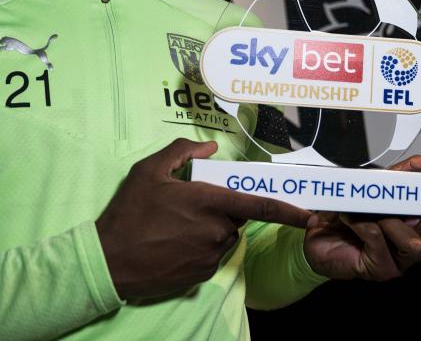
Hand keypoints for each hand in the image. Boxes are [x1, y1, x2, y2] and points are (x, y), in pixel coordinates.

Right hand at [96, 138, 310, 298]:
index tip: (311, 215)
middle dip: (219, 209)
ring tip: (174, 226)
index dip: (289, 211)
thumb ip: (182, 152)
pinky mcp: (201, 276)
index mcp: (208, 202)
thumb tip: (210, 145)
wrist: (109, 261)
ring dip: (209, 228)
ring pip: (223, 236)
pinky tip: (172, 244)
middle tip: (187, 206)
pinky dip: (199, 247)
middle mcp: (216, 231)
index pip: (259, 206)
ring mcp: (210, 256)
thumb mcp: (149, 171)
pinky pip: (211, 255)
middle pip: (235, 217)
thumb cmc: (129, 213)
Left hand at [302, 155, 420, 280]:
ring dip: (390, 220)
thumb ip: (410, 171)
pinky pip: (379, 240)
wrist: (317, 228)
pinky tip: (349, 217)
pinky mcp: (379, 269)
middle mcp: (418, 243)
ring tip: (369, 210)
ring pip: (414, 244)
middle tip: (420, 213)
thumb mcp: (381, 182)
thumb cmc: (353, 207)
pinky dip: (362, 222)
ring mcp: (400, 260)